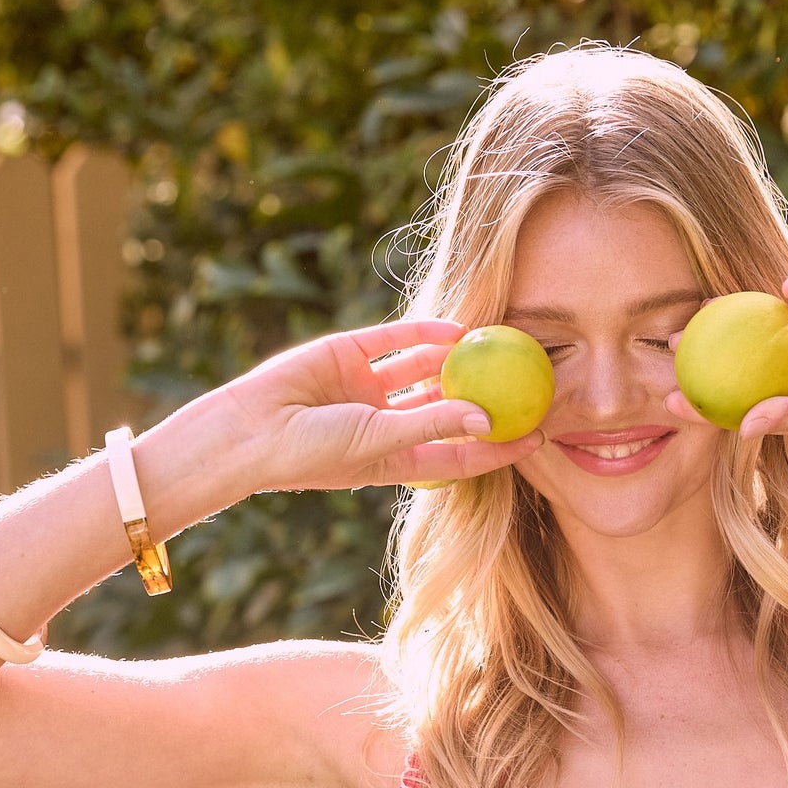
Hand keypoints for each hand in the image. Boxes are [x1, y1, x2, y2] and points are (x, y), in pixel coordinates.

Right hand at [205, 315, 544, 492]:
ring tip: (499, 344)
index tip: (539, 435)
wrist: (248, 430)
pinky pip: (395, 341)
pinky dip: (425, 333)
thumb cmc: (309, 453)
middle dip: (486, 395)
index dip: (499, 447)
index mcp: (395, 460)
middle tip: (528, 380)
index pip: (460, 455)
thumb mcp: (378, 442)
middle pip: (447, 408)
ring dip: (457, 360)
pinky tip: (457, 327)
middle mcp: (385, 424)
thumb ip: (431, 425)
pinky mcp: (348, 355)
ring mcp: (366, 389)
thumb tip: (487, 416)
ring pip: (424, 371)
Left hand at [664, 266, 787, 446]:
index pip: (751, 400)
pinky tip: (785, 285)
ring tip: (713, 304)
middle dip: (717, 351)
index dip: (711, 400)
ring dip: (752, 313)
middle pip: (757, 358)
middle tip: (672, 340)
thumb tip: (742, 424)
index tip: (668, 396)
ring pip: (786, 320)